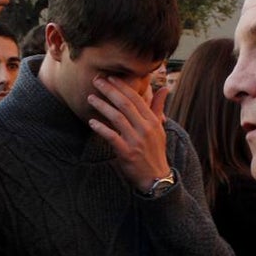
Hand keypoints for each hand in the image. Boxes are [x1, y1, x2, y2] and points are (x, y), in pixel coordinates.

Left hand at [87, 75, 170, 190]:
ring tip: (90, 98)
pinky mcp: (126, 153)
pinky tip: (92, 122)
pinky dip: (101, 128)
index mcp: (152, 121)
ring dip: (102, 106)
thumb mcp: (159, 128)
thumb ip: (158, 107)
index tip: (110, 78)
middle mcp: (145, 128)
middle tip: (96, 81)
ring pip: (117, 118)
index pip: (136, 98)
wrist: (156, 177)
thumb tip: (164, 88)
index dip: (122, 86)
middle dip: (109, 90)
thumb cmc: (156, 151)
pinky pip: (111, 137)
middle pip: (125, 104)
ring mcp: (136, 140)